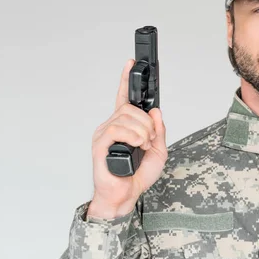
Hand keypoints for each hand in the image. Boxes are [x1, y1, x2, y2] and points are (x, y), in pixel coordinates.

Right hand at [88, 59, 167, 218]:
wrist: (126, 195)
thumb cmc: (138, 176)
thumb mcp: (158, 150)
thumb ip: (158, 130)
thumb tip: (156, 112)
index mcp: (124, 126)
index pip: (124, 98)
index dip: (126, 80)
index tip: (130, 63)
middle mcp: (111, 126)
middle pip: (130, 108)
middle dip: (147, 123)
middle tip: (150, 140)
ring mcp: (104, 135)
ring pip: (126, 117)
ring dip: (142, 131)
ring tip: (144, 146)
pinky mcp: (100, 144)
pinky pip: (117, 129)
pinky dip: (133, 136)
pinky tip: (136, 146)